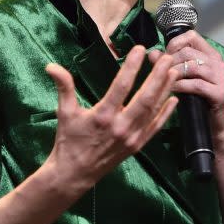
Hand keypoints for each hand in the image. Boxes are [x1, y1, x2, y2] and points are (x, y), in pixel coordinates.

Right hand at [44, 45, 178, 190]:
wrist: (74, 174)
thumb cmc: (69, 140)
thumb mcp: (65, 112)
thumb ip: (63, 87)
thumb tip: (51, 66)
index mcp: (102, 116)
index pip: (121, 86)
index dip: (132, 66)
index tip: (140, 49)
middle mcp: (120, 127)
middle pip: (144, 98)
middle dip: (157, 76)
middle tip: (166, 58)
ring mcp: (131, 138)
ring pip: (152, 110)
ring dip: (164, 90)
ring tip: (173, 71)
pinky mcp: (137, 146)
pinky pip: (155, 127)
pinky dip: (165, 113)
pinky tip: (173, 99)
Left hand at [148, 31, 223, 143]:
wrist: (214, 125)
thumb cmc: (197, 100)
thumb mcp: (184, 78)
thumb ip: (170, 64)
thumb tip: (152, 53)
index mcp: (211, 55)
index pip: (192, 36)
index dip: (175, 43)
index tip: (165, 56)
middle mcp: (218, 63)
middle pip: (188, 52)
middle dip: (170, 61)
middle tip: (161, 72)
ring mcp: (222, 78)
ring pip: (191, 67)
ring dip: (173, 73)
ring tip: (164, 81)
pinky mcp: (220, 93)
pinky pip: (195, 84)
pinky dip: (180, 86)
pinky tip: (172, 89)